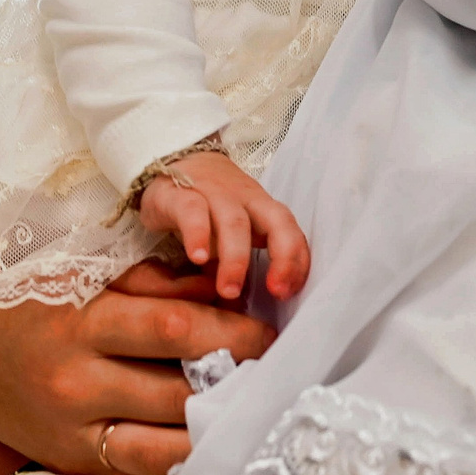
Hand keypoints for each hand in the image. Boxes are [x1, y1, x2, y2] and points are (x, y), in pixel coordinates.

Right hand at [0, 260, 273, 474]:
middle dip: (233, 385)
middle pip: (175, 391)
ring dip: (211, 432)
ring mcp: (73, 428)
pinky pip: (135, 474)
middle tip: (268, 376)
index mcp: (82, 319)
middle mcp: (76, 379)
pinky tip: (201, 446)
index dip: (230, 333)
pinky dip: (173, 464)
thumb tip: (220, 290)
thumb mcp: (83, 277)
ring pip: (161, 446)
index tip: (266, 334)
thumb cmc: (32, 305)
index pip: (172, 328)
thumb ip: (151, 283)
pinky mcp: (73, 460)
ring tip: (241, 414)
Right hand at [137, 150, 309, 299]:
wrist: (179, 162)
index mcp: (264, 210)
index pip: (291, 232)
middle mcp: (245, 199)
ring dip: (235, 258)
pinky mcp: (181, 193)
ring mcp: (214, 193)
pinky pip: (193, 210)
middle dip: (281, 258)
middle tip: (274, 292)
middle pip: (275, 222)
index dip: (296, 261)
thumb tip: (251, 312)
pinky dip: (197, 234)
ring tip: (228, 290)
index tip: (288, 292)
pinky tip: (197, 257)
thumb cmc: (213, 207)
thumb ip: (248, 261)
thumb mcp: (237, 231)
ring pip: (234, 222)